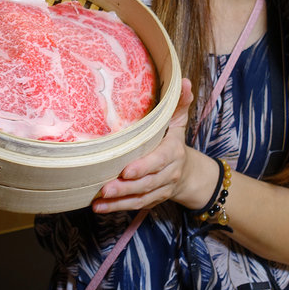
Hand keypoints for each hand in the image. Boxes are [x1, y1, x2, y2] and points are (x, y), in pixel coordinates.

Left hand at [92, 78, 193, 213]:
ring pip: (140, 197)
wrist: (189, 174)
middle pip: (148, 183)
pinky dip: (117, 208)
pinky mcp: (151, 200)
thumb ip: (179, 102)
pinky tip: (98, 207)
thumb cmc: (175, 141)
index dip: (144, 167)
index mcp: (173, 152)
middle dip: (126, 187)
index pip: (159, 161)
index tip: (126, 170)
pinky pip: (135, 206)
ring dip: (119, 201)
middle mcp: (168, 173)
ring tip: (99, 199)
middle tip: (105, 187)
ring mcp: (160, 189)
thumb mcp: (178, 121)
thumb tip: (183, 81)